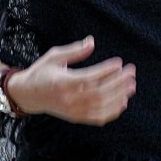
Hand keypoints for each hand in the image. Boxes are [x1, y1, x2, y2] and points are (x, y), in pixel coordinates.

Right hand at [7, 36, 134, 124]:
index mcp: (62, 82)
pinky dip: (112, 112)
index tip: (119, 62)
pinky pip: (97, 118)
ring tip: (132, 86)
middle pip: (98, 93)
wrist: (28, 95)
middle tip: (132, 72)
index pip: (88, 78)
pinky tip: (123, 102)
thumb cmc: (42, 71)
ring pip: (101, 106)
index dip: (105, 70)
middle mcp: (68, 99)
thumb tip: (92, 42)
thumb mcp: (54, 56)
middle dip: (118, 82)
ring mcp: (72, 111)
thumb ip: (74, 51)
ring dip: (119, 96)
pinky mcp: (75, 118)